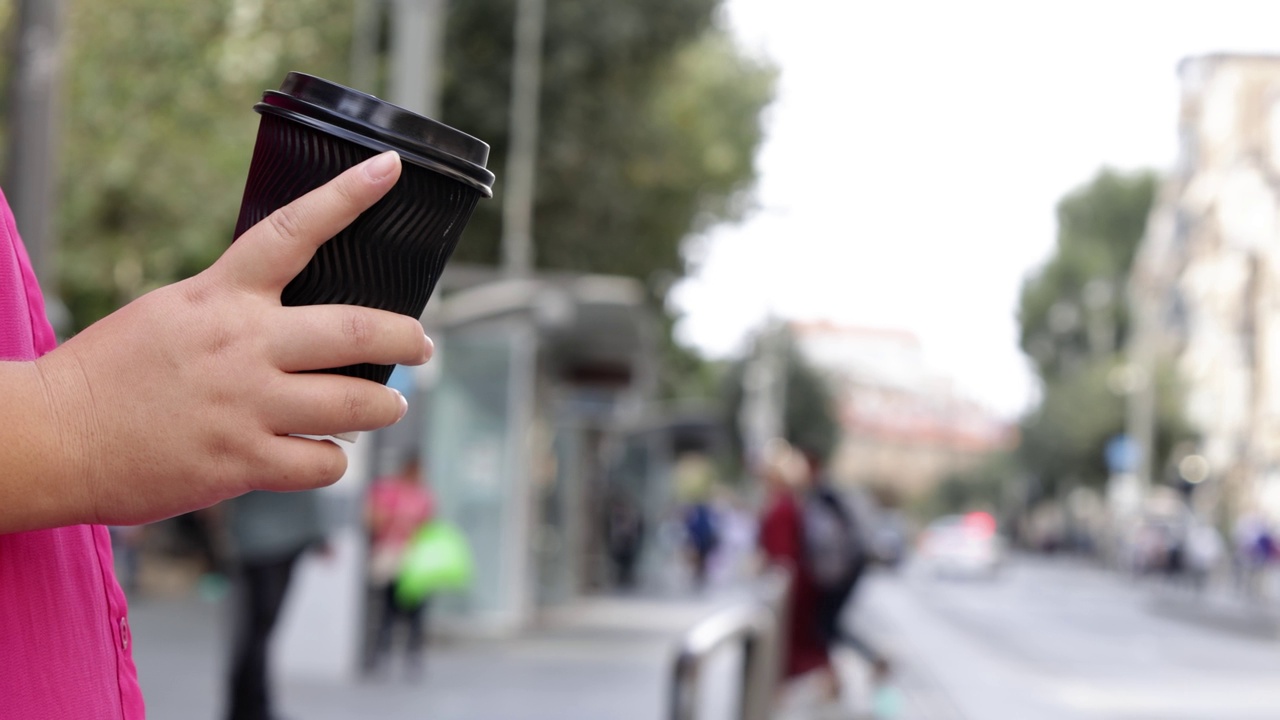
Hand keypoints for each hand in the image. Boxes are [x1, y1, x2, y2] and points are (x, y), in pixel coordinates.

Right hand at [36, 151, 430, 525]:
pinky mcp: (241, 461)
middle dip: (407, 339)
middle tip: (423, 346)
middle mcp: (243, 344)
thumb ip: (237, 307)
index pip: (295, 229)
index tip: (391, 169)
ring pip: (355, 404)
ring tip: (390, 407)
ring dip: (385, 407)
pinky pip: (322, 463)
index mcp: (222, 295)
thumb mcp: (174, 311)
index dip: (348, 196)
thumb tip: (297, 316)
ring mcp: (246, 404)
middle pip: (356, 331)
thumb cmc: (113, 371)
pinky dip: (333, 460)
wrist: (52, 436)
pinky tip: (323, 454)